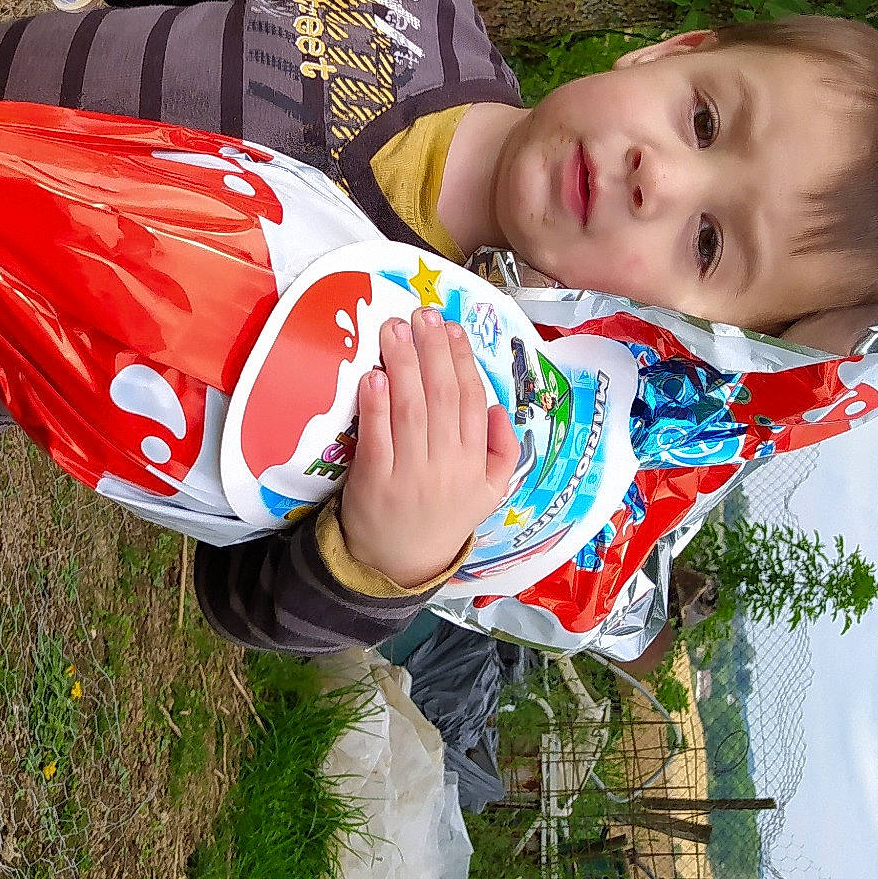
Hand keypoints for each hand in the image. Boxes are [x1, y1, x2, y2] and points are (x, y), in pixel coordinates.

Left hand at [339, 307, 520, 589]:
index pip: (473, 401)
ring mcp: (411, 474)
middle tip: (422, 315)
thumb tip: (501, 408)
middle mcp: (448, 466)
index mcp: (476, 464)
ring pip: (412, 410)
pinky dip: (376, 405)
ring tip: (394, 329)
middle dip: (432, 350)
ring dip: (402, 364)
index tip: (451, 328)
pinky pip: (378, 438)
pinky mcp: (374, 482)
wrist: (399, 563)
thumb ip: (503, 451)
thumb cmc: (442, 516)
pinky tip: (374, 376)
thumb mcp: (489, 492)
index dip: (463, 361)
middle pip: (443, 398)